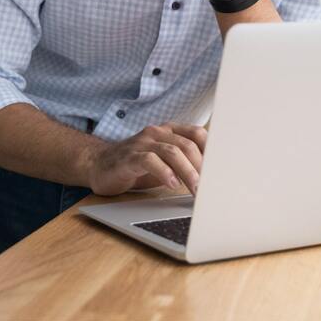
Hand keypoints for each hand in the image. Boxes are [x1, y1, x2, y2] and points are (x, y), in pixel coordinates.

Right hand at [85, 122, 206, 195]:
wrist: (99, 165)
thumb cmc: (136, 166)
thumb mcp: (164, 163)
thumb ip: (183, 165)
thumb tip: (211, 179)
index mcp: (169, 131)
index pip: (197, 133)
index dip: (211, 150)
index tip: (221, 170)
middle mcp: (157, 133)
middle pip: (187, 145)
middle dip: (202, 167)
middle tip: (210, 187)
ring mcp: (142, 143)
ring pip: (172, 151)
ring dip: (187, 172)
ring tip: (196, 188)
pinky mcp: (129, 156)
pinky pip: (150, 160)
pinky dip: (164, 172)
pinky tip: (171, 184)